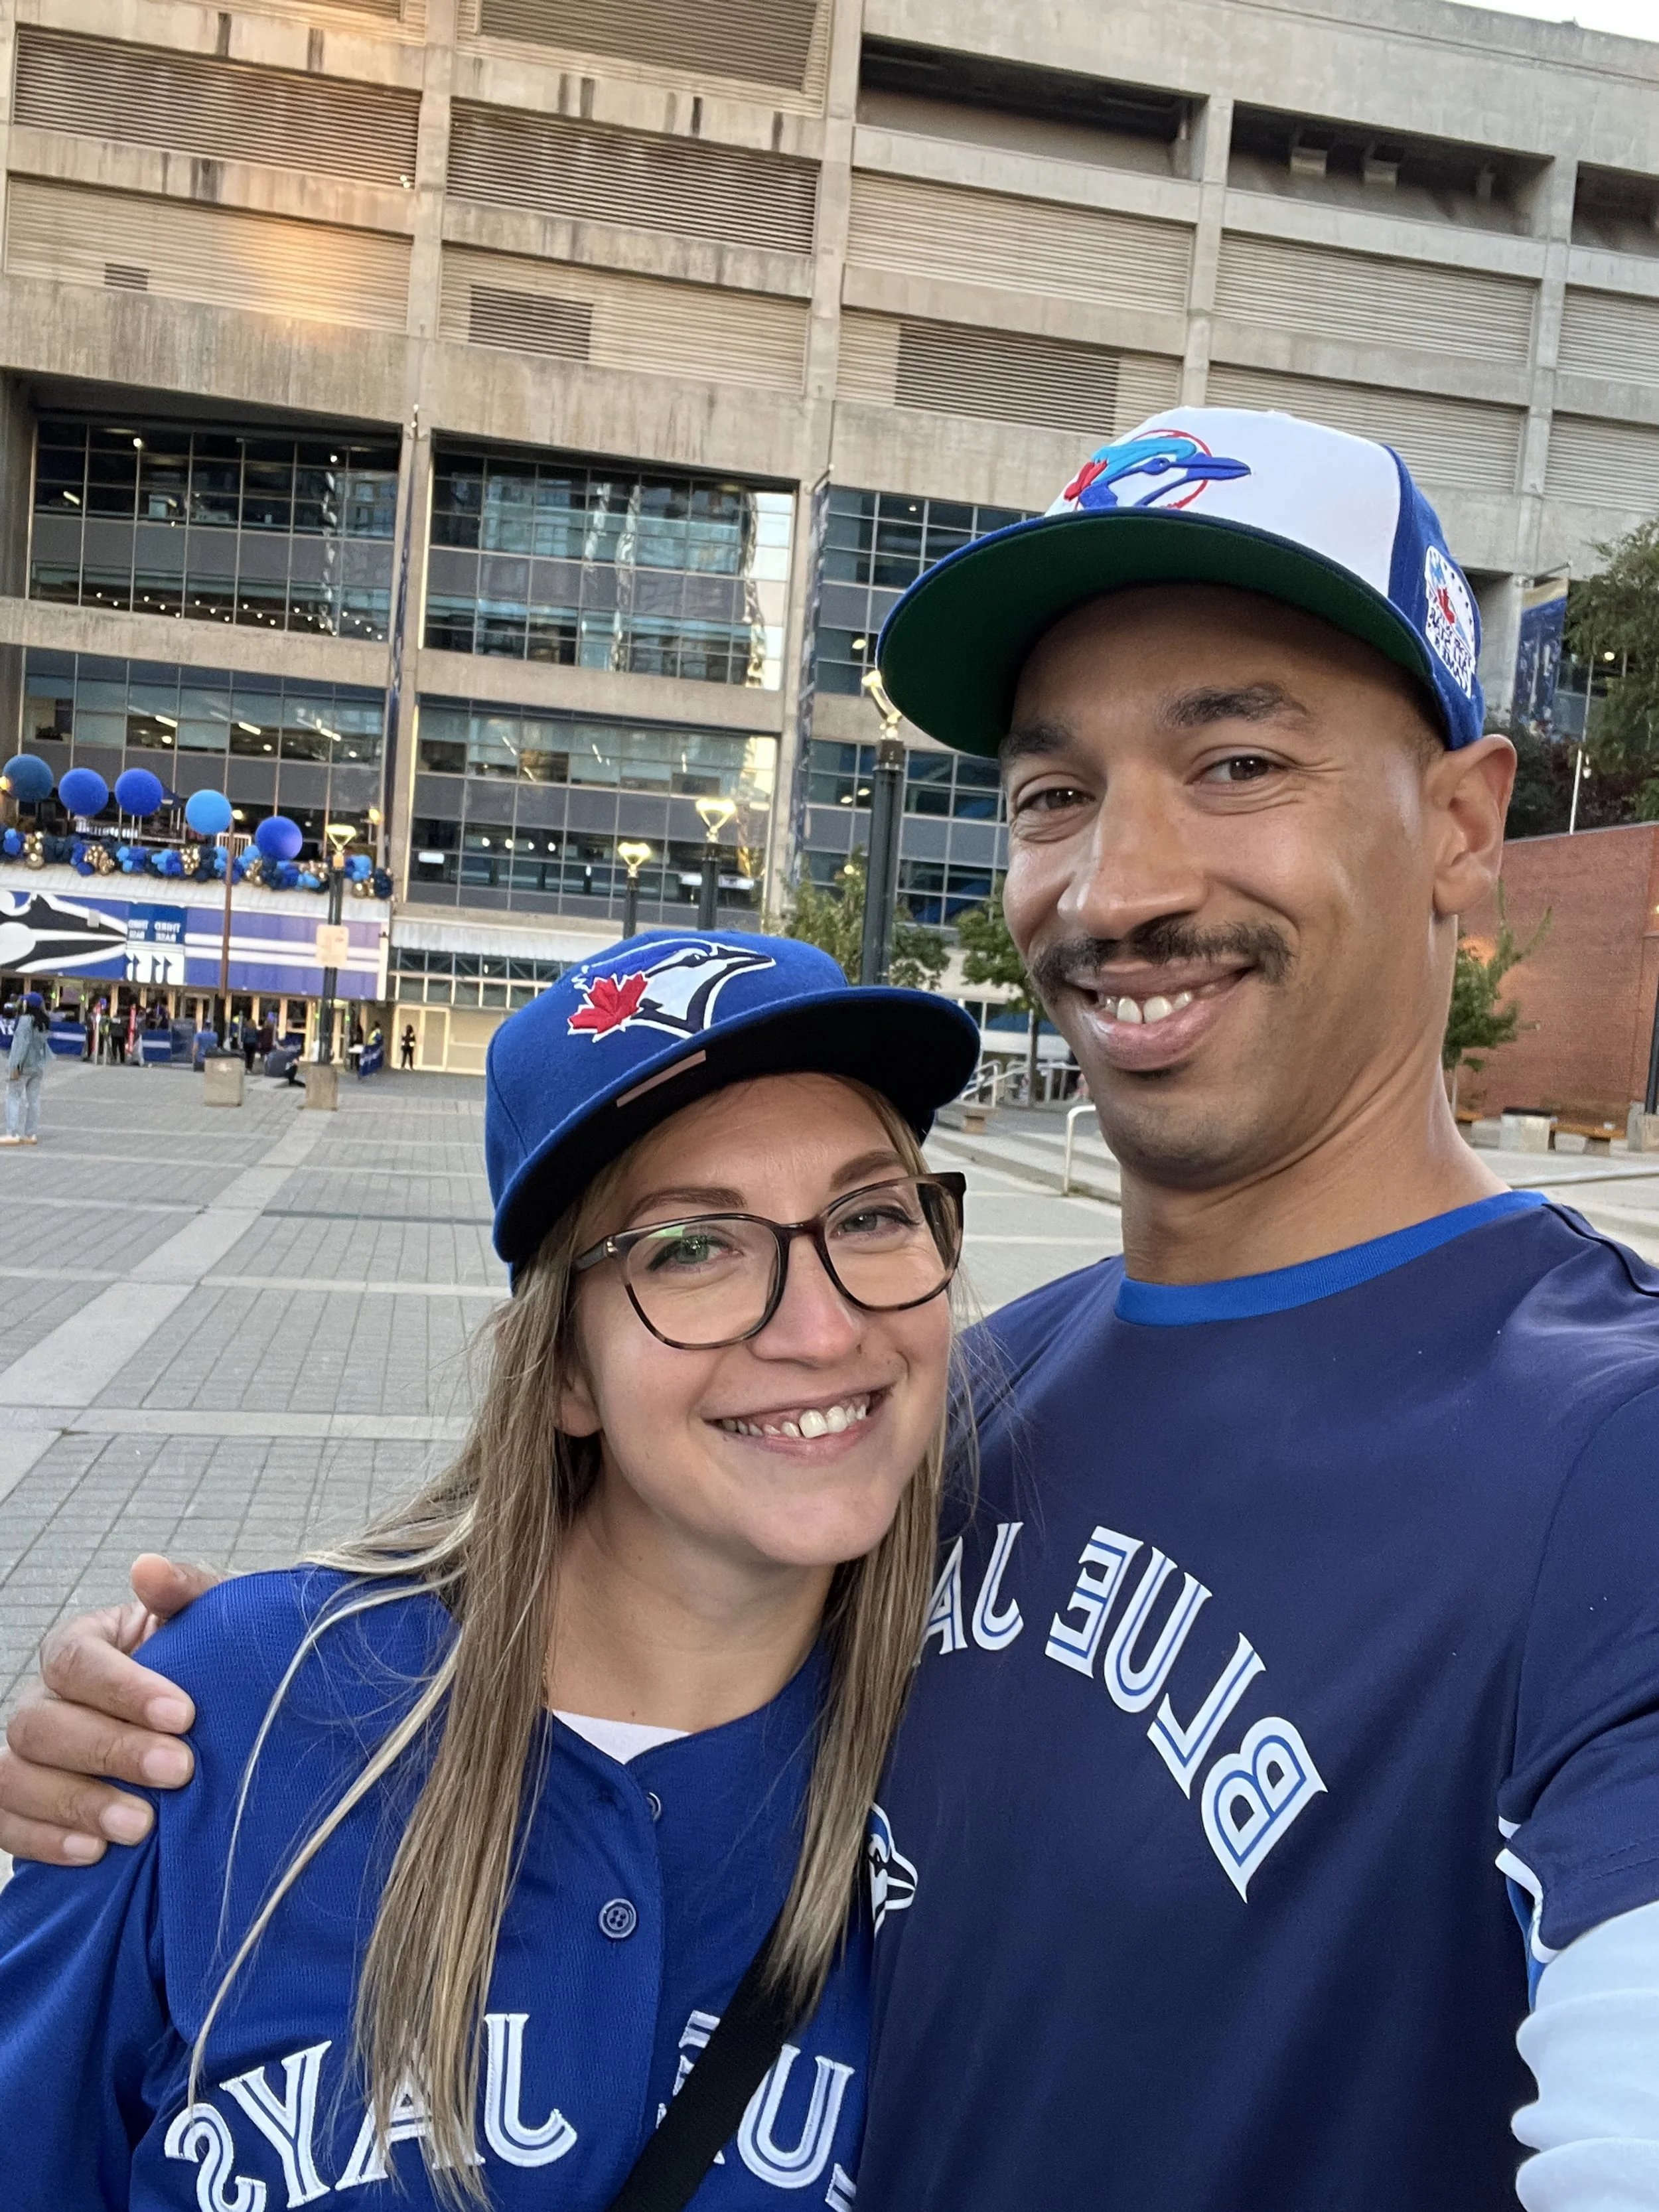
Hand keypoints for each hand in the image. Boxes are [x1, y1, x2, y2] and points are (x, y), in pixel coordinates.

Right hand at [0, 1555, 220, 1864]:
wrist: (219, 1725)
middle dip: (111, 1751)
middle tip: (179, 1771)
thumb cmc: (209, 1669)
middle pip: (43, 1724)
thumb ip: (186, 1592)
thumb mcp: (212, 1624)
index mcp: (83, 1645)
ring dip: (77, 1803)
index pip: (75, 1658)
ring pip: (15, 1777)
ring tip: (140, 1826)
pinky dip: (44, 1841)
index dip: (123, 1687)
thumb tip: (148, 1570)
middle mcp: (44, 1699)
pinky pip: (5, 1824)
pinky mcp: (22, 1807)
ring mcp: (26, 1756)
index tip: (183, 1713)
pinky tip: (94, 1853)